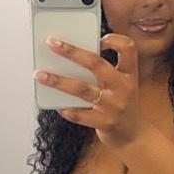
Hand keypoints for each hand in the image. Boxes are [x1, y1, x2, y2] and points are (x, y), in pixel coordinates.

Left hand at [34, 34, 141, 148]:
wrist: (133, 135)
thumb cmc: (122, 106)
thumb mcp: (120, 86)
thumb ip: (104, 73)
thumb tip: (69, 60)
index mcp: (129, 74)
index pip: (128, 48)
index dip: (114, 40)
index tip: (98, 39)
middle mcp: (124, 87)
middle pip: (96, 64)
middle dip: (72, 52)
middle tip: (52, 43)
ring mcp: (115, 106)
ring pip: (82, 89)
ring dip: (58, 81)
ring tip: (40, 75)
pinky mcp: (106, 123)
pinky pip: (81, 115)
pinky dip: (67, 110)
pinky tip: (57, 105)